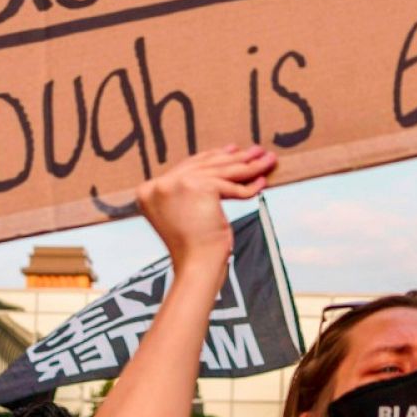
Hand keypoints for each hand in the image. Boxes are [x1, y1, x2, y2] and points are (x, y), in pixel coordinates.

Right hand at [135, 145, 275, 272]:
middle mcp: (158, 185)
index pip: (187, 166)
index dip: (213, 157)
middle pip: (205, 166)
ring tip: (267, 161)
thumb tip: (222, 159)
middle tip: (256, 151)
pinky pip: (230, 184)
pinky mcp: (198, 187)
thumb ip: (190, 189)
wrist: (196, 266)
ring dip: (249, 166)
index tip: (233, 150)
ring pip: (221, 172)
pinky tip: (262, 183)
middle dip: (235, 158)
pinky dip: (249, 186)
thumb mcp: (184, 212)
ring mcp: (176, 184)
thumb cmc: (194, 246)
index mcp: (148, 190)